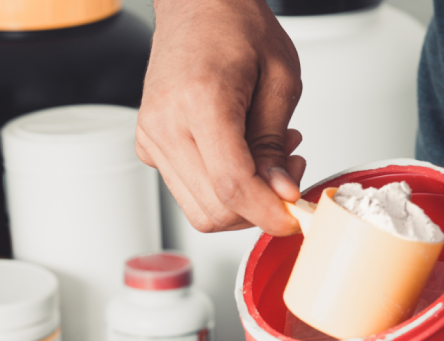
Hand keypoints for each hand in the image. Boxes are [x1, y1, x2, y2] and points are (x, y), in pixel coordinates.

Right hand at [136, 0, 305, 235]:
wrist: (197, 5)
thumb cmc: (236, 27)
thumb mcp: (280, 80)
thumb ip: (275, 144)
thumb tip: (280, 194)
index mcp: (200, 100)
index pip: (232, 185)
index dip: (268, 212)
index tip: (294, 216)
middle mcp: (165, 124)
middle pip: (214, 209)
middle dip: (258, 210)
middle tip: (288, 177)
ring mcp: (151, 137)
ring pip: (199, 209)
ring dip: (241, 202)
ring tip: (269, 160)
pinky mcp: (149, 146)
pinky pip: (188, 191)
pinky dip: (220, 188)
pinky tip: (241, 155)